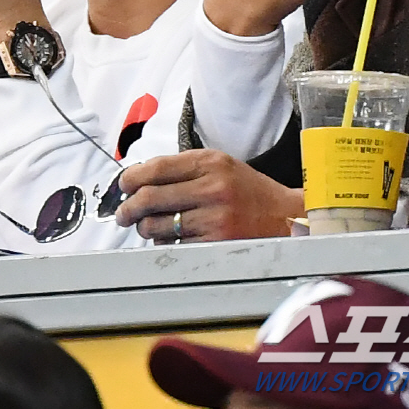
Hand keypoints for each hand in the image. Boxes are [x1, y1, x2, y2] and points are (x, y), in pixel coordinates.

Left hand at [116, 149, 302, 242]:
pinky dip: (166, 243)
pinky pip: (174, 245)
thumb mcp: (221, 165)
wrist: (286, 217)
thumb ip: (183, 168)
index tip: (123, 185)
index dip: (131, 178)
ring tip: (148, 226)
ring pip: (158, 225)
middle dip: (128, 207)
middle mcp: (212, 189)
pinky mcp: (216, 244)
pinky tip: (172, 238)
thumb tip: (138, 178)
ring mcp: (215, 219)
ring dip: (145, 228)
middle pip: (150, 198)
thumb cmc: (248, 191)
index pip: (157, 168)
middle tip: (123, 213)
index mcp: (211, 163)